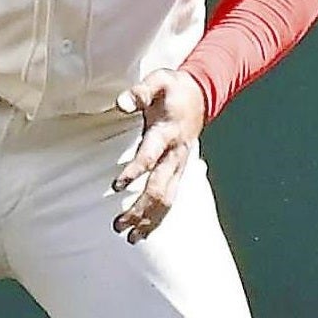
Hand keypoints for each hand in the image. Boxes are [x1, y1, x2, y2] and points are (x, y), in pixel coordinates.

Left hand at [112, 68, 206, 243]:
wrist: (201, 94)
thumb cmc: (173, 88)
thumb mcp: (158, 81)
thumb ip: (139, 92)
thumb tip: (121, 103)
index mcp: (167, 133)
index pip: (150, 157)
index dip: (134, 172)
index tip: (116, 185)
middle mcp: (175, 155)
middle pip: (159, 189)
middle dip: (140, 209)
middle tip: (118, 225)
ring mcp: (179, 166)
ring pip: (167, 199)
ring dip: (149, 220)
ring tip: (129, 236)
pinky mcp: (179, 171)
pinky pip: (171, 199)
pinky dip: (158, 218)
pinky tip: (145, 232)